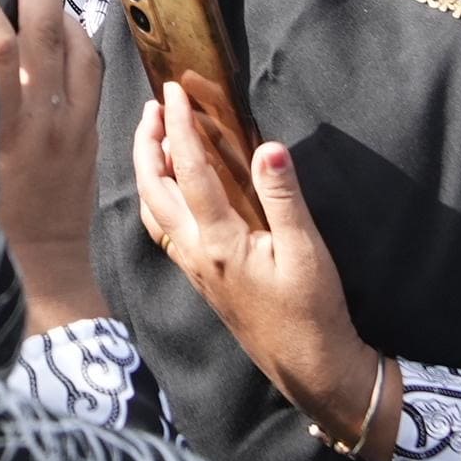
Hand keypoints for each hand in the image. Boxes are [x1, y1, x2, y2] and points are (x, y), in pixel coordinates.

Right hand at [0, 0, 106, 327]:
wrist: (44, 268)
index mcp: (4, 131)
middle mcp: (45, 121)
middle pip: (46, 32)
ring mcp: (74, 126)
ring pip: (80, 47)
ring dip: (62, 8)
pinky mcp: (92, 134)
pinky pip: (93, 74)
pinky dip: (81, 42)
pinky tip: (66, 31)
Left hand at [133, 83, 380, 439]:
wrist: (311, 369)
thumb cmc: (313, 311)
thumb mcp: (307, 252)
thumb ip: (284, 198)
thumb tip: (268, 146)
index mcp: (218, 242)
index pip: (189, 171)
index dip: (179, 126)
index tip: (174, 91)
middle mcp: (194, 253)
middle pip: (152, 188)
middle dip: (147, 144)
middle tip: (154, 108)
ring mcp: (193, 267)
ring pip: (153, 210)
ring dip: (148, 169)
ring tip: (158, 138)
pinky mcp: (201, 277)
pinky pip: (164, 228)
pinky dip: (159, 196)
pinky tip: (173, 187)